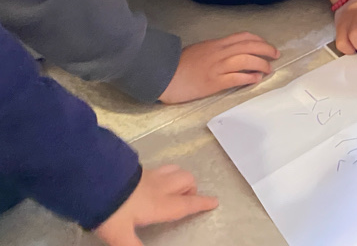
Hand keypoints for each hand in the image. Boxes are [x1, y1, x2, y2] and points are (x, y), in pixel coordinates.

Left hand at [93, 165, 216, 245]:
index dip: (202, 203)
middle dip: (191, 188)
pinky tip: (152, 180)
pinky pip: (159, 168)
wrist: (95, 182)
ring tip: (174, 187)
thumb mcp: (121, 236)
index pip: (187, 204)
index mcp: (161, 204)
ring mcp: (150, 175)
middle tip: (187, 198)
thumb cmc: (112, 211)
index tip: (214, 201)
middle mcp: (160, 187)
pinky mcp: (138, 169)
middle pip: (186, 180)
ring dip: (179, 177)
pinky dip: (163, 173)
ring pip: (175, 170)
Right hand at [158, 33, 278, 103]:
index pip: (242, 37)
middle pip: (249, 46)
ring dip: (261, 64)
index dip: (257, 39)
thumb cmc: (178, 64)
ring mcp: (217, 67)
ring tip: (268, 69)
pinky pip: (236, 77)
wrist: (163, 75)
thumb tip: (229, 54)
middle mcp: (219, 53)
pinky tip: (256, 79)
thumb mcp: (199, 50)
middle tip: (276, 54)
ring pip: (246, 60)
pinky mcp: (214, 82)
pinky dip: (249, 77)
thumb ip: (214, 50)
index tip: (265, 44)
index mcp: (216, 44)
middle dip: (265, 49)